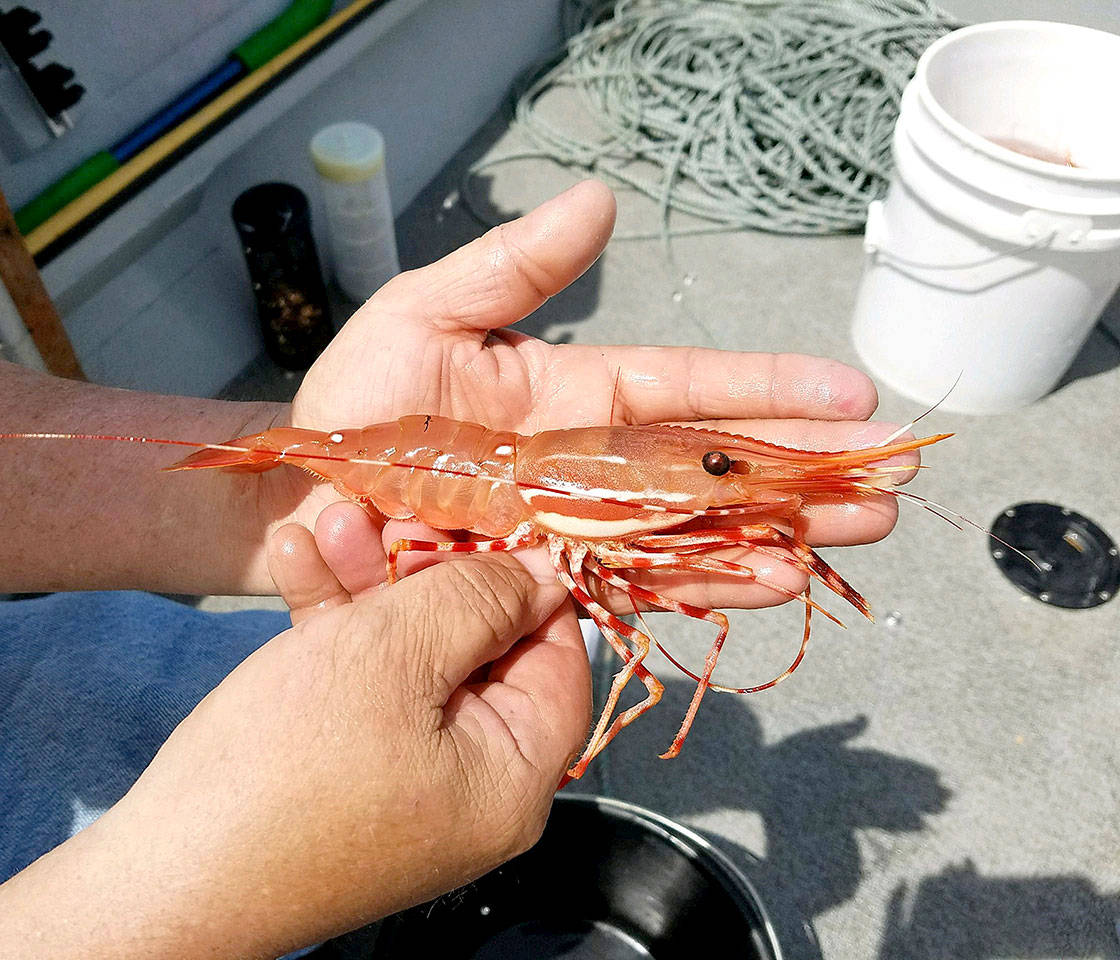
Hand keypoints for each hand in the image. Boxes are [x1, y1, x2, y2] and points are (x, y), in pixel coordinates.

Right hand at [91, 556, 586, 957]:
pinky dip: (333, 627)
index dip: (527, 580)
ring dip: (368, 585)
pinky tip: (295, 564)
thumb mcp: (392, 653)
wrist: (162, 878)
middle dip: (425, 568)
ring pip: (409, 658)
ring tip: (326, 523)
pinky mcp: (346, 774)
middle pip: (476, 650)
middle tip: (389, 513)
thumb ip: (477, 599)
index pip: (559, 656)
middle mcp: (472, 784)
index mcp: (513, 774)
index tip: (487, 517)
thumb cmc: (284, 769)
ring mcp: (406, 780)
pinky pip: (360, 686)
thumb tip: (541, 573)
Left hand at [257, 180, 907, 612]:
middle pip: (716, 467)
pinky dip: (706, 586)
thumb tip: (600, 201)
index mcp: (574, 393)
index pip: (690, 390)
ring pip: (697, 530)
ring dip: (778, 533)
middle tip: (892, 481)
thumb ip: (514, 266)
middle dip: (803, 472)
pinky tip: (772, 584)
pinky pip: (642, 585)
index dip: (769, 389)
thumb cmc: (354, 405)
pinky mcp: (557, 581)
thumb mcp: (427, 312)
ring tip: (856, 535)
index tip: (850, 394)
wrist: (303, 499)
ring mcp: (579, 527)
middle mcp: (591, 463)